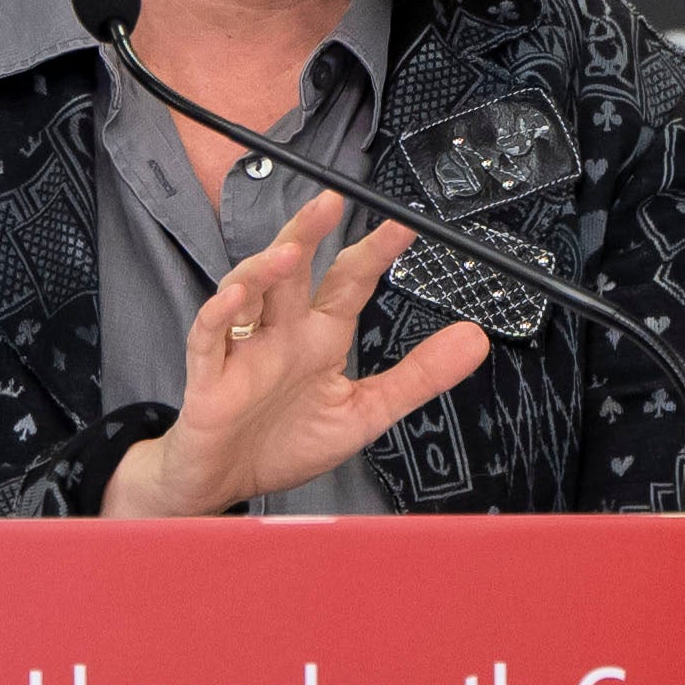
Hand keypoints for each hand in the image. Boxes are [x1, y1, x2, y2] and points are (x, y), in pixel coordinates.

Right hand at [102, 189, 489, 517]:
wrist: (228, 482)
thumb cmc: (287, 442)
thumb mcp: (365, 412)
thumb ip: (418, 375)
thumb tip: (475, 339)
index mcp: (320, 336)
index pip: (351, 281)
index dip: (377, 251)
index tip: (407, 225)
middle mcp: (283, 332)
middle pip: (293, 269)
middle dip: (308, 233)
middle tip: (331, 201)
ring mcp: (244, 349)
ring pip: (249, 291)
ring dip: (264, 268)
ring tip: (288, 253)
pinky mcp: (210, 376)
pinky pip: (209, 337)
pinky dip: (219, 315)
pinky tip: (235, 299)